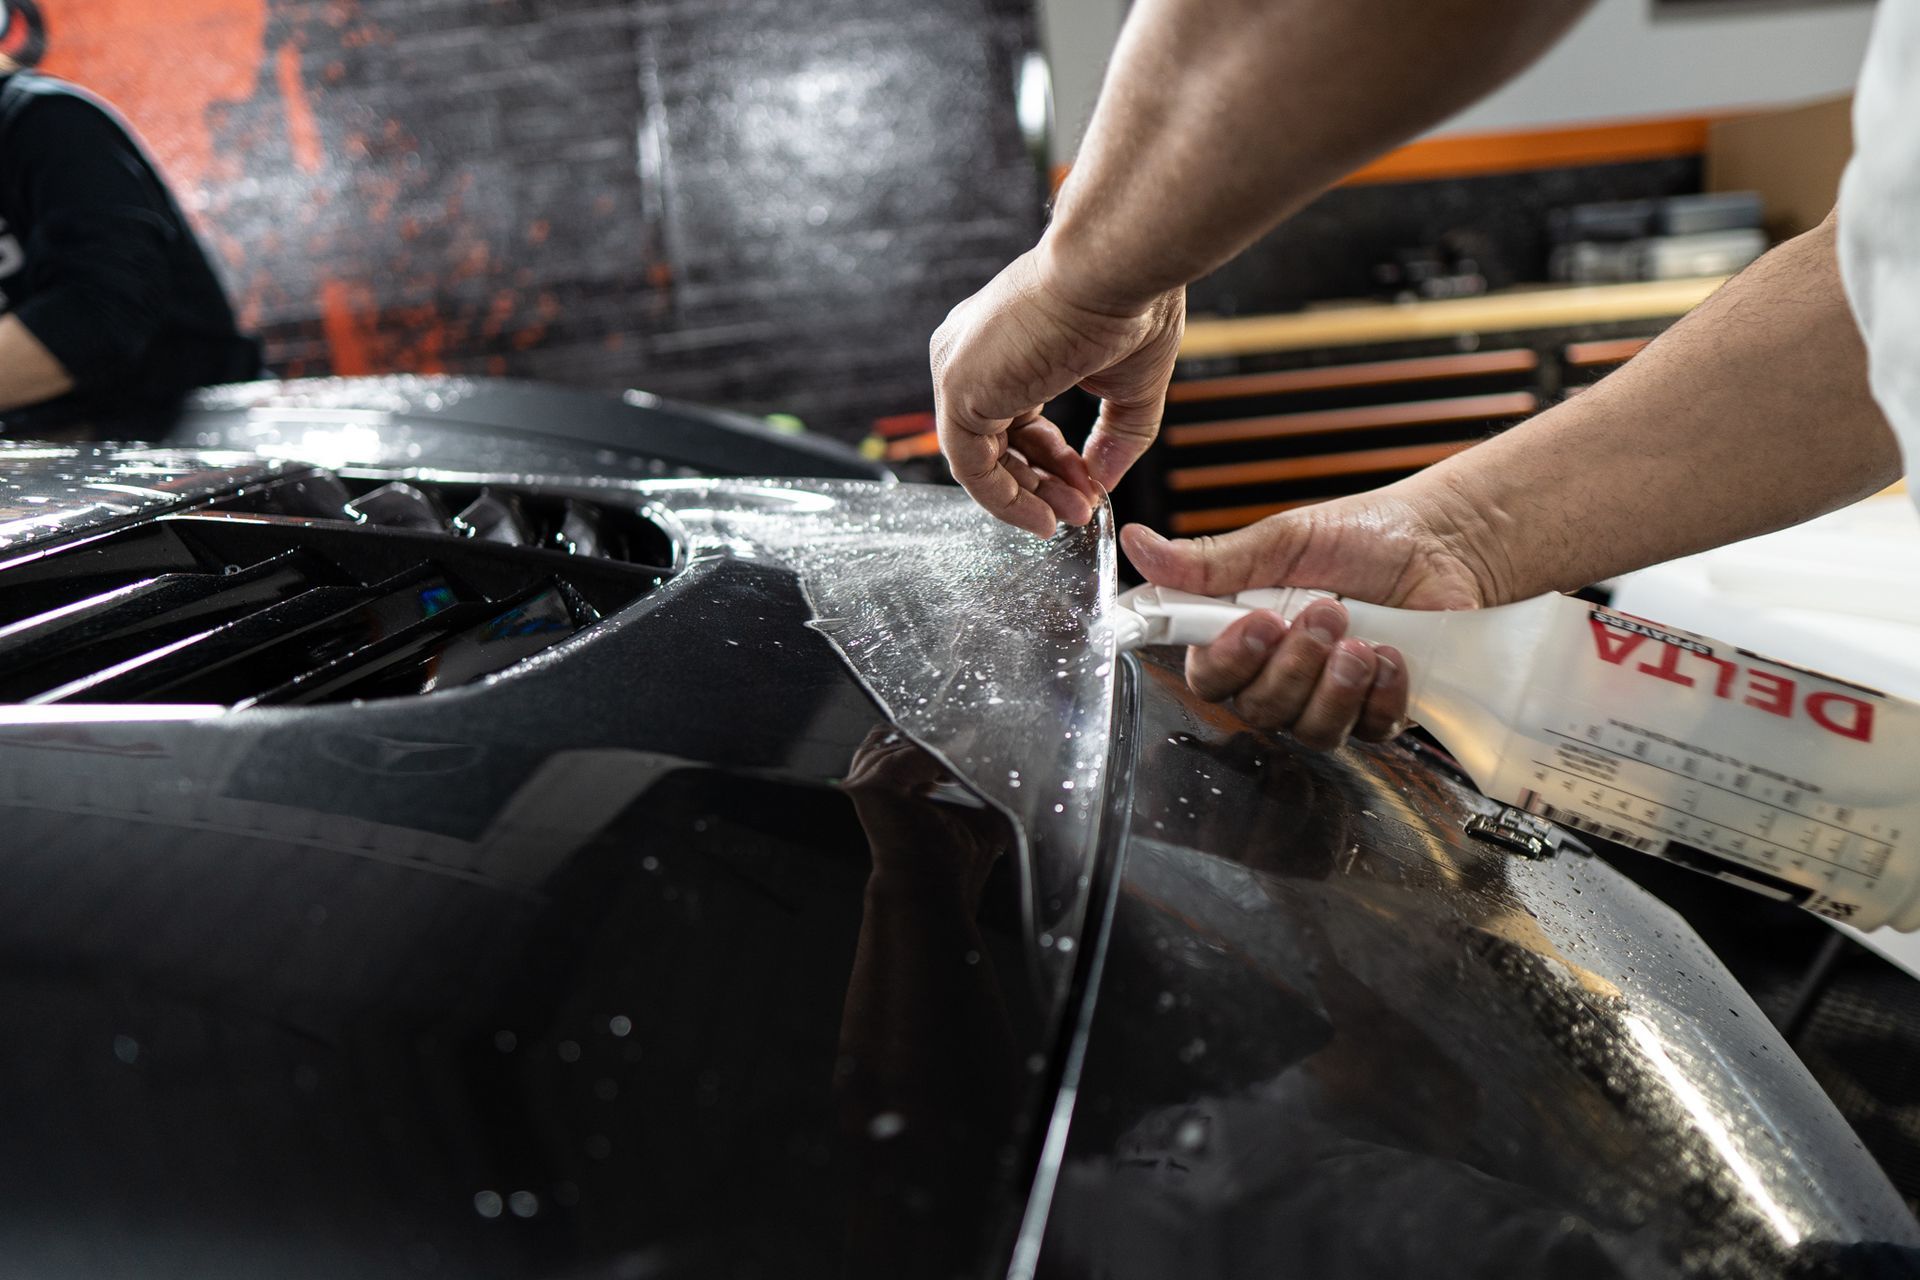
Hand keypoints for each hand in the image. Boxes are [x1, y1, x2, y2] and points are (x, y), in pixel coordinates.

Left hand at [930, 245, 1184, 536]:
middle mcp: (972, 356)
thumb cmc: (1129, 301)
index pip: (1013, 419)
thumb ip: (1114, 436)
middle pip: (994, 444)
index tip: (1087, 485)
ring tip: (1073, 515)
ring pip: (979, 461)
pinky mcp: (959, 389)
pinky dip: (1005, 501)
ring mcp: (959, 371)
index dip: (1051, 460)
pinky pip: (970, 468)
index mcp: (1004, 343)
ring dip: (1026, 499)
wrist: (1117, 265)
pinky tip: (1042, 518)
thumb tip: (1102, 483)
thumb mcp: (1130, 385)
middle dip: (1040, 485)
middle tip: (1081, 510)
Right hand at [1120, 486, 1495, 749]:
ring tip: (1360, 637)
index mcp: (1243, 636)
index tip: (1256, 625)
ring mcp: (1329, 700)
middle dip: (1291, 665)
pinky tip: (1392, 655)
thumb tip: (1136, 543)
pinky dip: (1379, 694)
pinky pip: (1367, 731)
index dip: (1225, 660)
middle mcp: (1280, 676)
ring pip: (1308, 729)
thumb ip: (1211, 561)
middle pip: (1256, 709)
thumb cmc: (1360, 536)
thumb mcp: (1282, 542)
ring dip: (1333, 683)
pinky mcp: (1379, 714)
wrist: (1441, 543)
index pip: (1207, 675)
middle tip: (1324, 613)